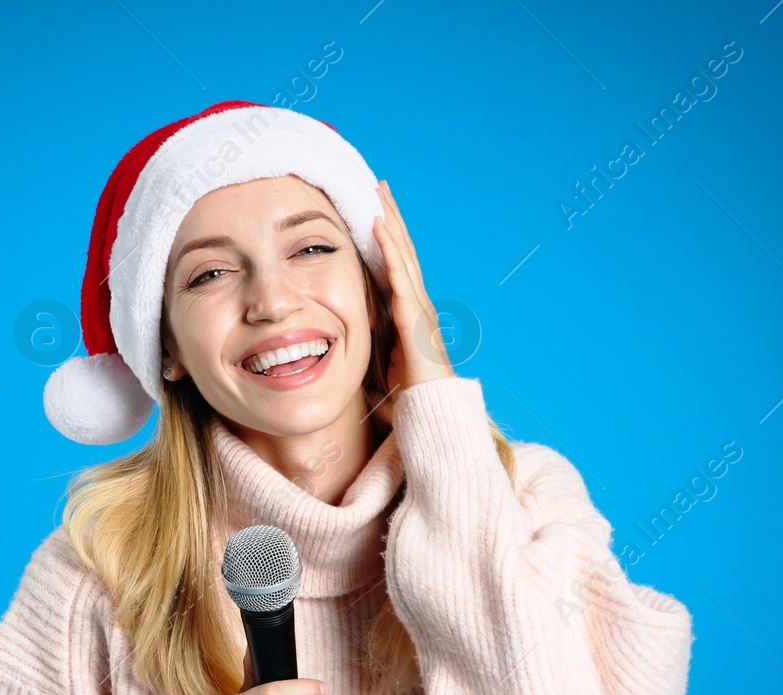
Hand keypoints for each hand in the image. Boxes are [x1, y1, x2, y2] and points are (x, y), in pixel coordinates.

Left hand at [371, 178, 456, 428]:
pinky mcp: (416, 320)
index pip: (397, 265)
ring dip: (391, 223)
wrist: (431, 421)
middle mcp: (418, 305)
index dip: (387, 236)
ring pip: (403, 256)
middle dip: (391, 217)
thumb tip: (351, 334)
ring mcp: (420, 311)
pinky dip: (390, 250)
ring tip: (378, 193)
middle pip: (402, 251)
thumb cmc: (409, 399)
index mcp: (409, 313)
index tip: (374, 208)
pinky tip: (379, 227)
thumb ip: (374, 341)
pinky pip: (401, 277)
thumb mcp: (385, 362)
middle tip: (377, 184)